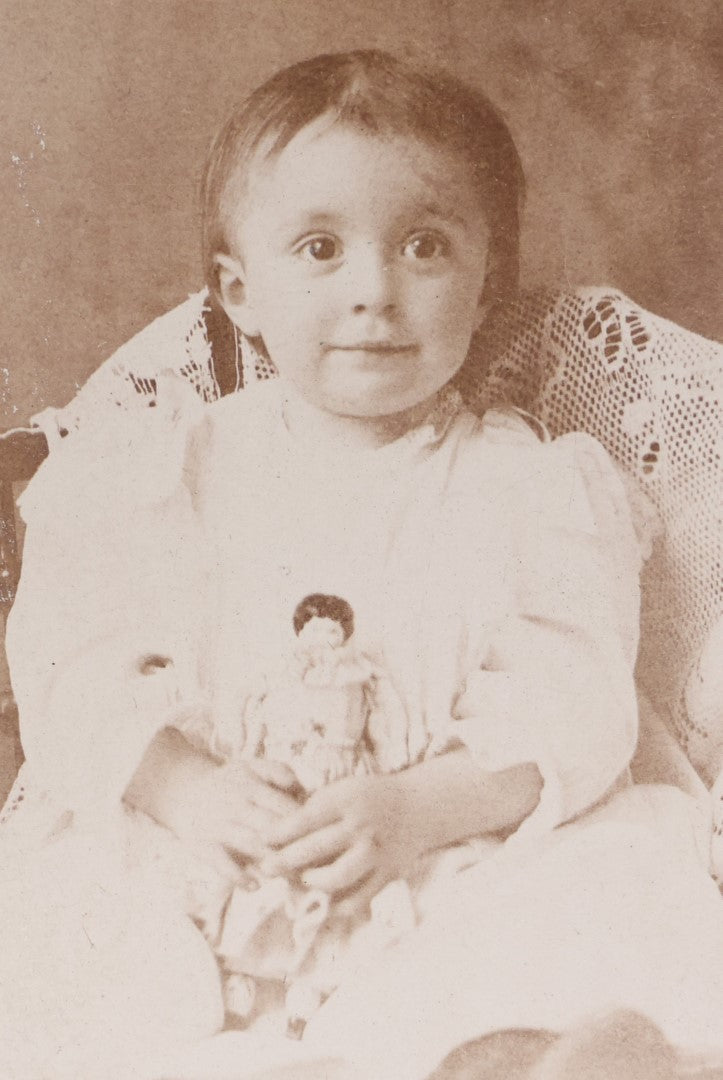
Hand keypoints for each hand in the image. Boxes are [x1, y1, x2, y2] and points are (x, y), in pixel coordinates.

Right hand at [125, 728, 301, 881]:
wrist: (183, 792)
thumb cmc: (229, 782)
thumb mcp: (252, 766)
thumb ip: (279, 771)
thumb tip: (301, 788)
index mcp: (252, 786)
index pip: (285, 807)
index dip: (306, 825)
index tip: (323, 839)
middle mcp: (236, 806)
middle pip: (271, 828)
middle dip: (294, 847)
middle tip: (315, 864)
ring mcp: (219, 827)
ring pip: (251, 845)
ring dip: (273, 863)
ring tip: (292, 878)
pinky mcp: (203, 846)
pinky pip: (221, 865)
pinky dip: (238, 877)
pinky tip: (255, 886)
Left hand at [261, 772, 422, 917]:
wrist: (418, 807)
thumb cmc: (370, 797)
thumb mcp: (343, 790)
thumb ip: (315, 810)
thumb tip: (277, 834)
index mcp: (346, 801)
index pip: (305, 819)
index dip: (279, 832)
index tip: (260, 840)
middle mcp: (361, 827)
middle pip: (315, 849)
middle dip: (284, 861)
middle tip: (266, 868)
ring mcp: (375, 853)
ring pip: (337, 877)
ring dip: (312, 882)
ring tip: (302, 879)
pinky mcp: (387, 874)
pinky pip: (359, 899)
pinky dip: (338, 906)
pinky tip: (325, 903)